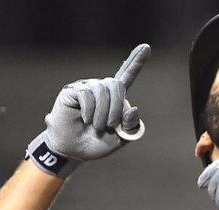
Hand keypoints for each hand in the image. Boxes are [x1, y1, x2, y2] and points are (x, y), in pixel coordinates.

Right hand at [27, 44, 149, 177]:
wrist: (72, 151)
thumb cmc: (95, 144)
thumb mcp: (119, 139)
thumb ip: (130, 126)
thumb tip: (133, 108)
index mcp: (114, 98)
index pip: (127, 76)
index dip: (136, 62)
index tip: (146, 47)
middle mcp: (101, 89)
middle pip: (116, 84)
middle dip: (117, 107)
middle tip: (110, 125)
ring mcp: (86, 88)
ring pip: (101, 89)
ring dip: (102, 112)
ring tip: (96, 126)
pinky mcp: (72, 91)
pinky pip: (86, 94)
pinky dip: (89, 110)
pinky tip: (85, 119)